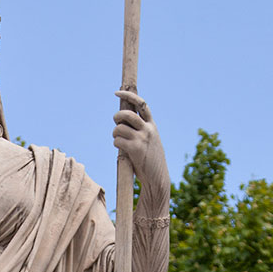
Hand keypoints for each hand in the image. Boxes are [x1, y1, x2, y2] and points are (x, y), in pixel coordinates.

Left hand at [112, 91, 169, 206]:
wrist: (157, 178)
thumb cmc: (150, 162)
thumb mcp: (149, 142)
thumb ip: (140, 131)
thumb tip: (122, 124)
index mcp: (152, 126)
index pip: (142, 104)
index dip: (128, 96)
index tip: (117, 93)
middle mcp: (148, 129)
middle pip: (126, 114)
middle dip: (117, 117)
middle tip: (116, 124)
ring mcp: (142, 138)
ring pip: (119, 128)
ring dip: (115, 134)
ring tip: (119, 140)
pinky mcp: (135, 149)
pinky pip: (117, 140)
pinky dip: (116, 144)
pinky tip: (122, 150)